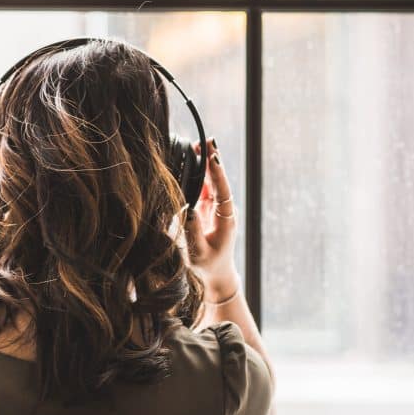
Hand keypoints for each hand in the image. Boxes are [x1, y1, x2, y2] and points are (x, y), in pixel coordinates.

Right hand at [184, 137, 240, 301]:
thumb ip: (193, 231)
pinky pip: (205, 186)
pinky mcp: (208, 207)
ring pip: (212, 181)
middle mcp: (224, 209)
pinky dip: (199, 173)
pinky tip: (193, 159)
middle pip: (219, 180)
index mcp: (226, 218)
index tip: (213, 158)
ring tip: (199, 144)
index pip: (223, 191)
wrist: (217, 274)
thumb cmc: (208, 265)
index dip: (218, 174)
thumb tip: (186, 208)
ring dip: (206, 163)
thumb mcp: (199, 252)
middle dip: (213, 160)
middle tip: (207, 140)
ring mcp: (217, 207)